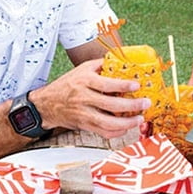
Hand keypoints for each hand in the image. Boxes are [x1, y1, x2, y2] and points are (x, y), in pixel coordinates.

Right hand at [31, 59, 149, 138]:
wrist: (47, 104)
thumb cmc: (67, 84)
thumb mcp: (82, 69)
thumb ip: (101, 65)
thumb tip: (122, 61)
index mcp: (84, 81)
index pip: (105, 84)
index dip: (123, 85)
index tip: (136, 85)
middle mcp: (83, 98)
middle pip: (110, 105)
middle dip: (131, 105)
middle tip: (145, 104)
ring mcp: (83, 114)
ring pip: (107, 123)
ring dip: (126, 123)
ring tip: (139, 119)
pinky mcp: (84, 126)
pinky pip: (102, 132)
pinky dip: (116, 132)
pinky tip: (126, 128)